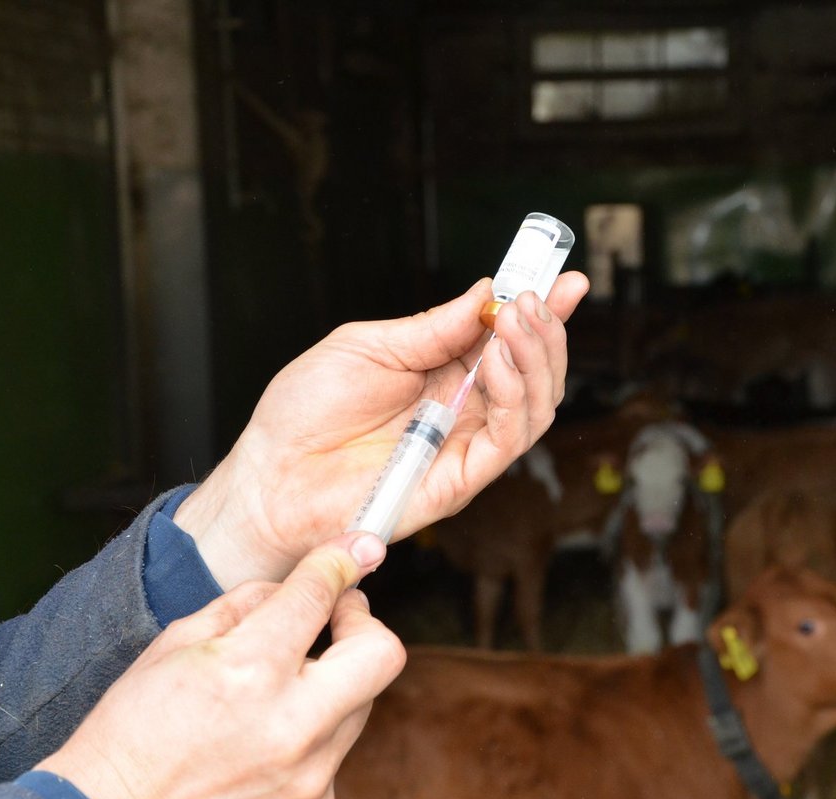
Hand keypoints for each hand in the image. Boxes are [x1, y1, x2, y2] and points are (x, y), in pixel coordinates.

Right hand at [35, 532, 402, 798]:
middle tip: (338, 614)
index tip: (354, 550)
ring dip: (333, 682)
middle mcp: (292, 725)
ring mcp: (310, 776)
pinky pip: (335, 751)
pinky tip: (263, 745)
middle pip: (383, 653)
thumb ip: (248, 604)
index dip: (340, 563)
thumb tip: (303, 584)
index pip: (320, 596)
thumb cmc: (131, 731)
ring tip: (277, 690)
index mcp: (249, 671)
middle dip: (364, 622)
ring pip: (361, 703)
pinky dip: (312, 735)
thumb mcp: (175, 643)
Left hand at [175, 272, 587, 588]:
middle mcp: (463, 410)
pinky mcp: (458, 481)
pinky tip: (495, 363)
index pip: (508, 341)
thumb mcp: (368, 346)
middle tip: (536, 298)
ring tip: (517, 322)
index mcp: (444, 373)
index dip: (543, 312)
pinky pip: (507, 441)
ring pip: (535, 406)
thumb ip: (433, 327)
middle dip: (546, 331)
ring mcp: (464, 446)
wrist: (268, 477)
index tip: (567, 279)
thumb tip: (486, 292)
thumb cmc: (304, 414)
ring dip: (536, 359)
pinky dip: (513, 399)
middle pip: (535, 373)